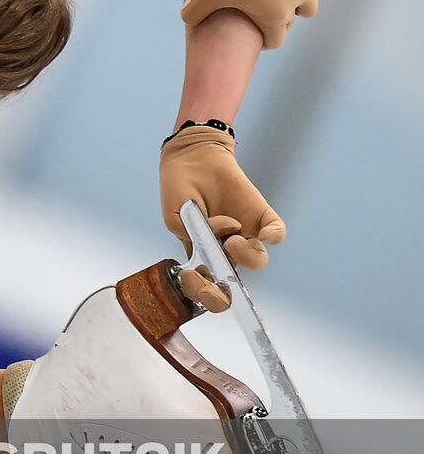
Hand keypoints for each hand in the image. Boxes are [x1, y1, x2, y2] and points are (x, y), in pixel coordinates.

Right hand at [159, 125, 285, 306]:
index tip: (197, 284)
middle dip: (226, 289)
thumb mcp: (176, 218)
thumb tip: (222, 238)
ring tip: (231, 237)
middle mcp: (226, 250)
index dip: (206, 295)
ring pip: (257, 261)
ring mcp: (245, 234)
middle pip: (235, 283)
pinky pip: (276, 233)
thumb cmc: (179, 190)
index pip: (209, 288)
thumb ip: (193, 236)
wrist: (192, 157)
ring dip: (246, 255)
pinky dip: (274, 237)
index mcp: (203, 257)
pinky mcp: (261, 215)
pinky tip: (266, 234)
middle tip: (216, 276)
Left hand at [180, 0, 327, 50]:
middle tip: (264, 11)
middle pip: (292, 21)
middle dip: (280, 20)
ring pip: (310, 3)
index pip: (275, 40)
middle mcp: (291, 4)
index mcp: (272, 19)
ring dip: (300, 2)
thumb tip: (185, 20)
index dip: (264, 41)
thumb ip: (192, 13)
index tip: (256, 34)